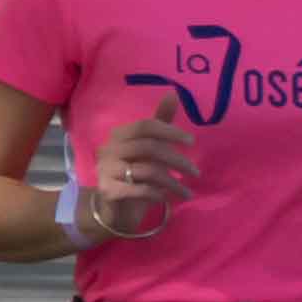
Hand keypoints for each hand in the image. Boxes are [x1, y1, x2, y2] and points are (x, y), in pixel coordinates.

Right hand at [75, 93, 197, 243]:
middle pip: (149, 147)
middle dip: (177, 160)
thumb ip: (160, 122)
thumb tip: (173, 93)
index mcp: (119, 135)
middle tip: (195, 172)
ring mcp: (105, 170)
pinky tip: (165, 198)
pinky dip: (158, 194)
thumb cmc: (136, 173)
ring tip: (186, 192)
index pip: (146, 126)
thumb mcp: (150, 146)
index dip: (171, 131)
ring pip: (147, 170)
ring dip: (173, 182)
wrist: (115, 208)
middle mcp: (108, 149)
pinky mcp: (108, 191)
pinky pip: (140, 189)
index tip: (191, 141)